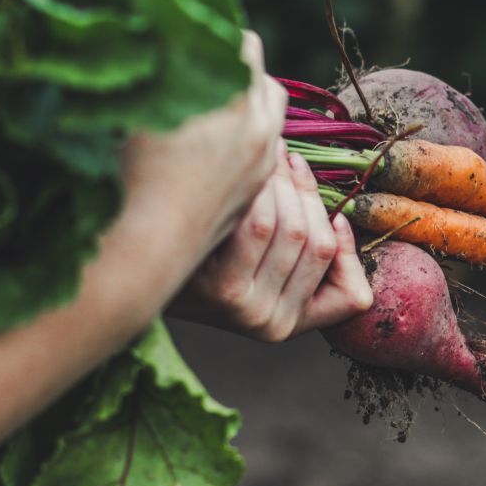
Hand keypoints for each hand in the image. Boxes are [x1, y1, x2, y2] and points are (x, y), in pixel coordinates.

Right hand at [118, 30, 287, 269]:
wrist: (143, 249)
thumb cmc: (126, 177)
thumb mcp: (135, 108)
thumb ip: (154, 62)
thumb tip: (150, 20)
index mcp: (236, 105)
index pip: (244, 44)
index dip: (216, 32)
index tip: (189, 31)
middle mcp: (259, 133)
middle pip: (263, 79)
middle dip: (236, 68)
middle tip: (199, 65)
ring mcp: (261, 167)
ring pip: (269, 118)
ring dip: (247, 103)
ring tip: (208, 103)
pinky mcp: (252, 193)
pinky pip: (265, 150)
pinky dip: (246, 136)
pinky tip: (209, 140)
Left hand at [169, 147, 373, 341]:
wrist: (133, 270)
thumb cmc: (198, 260)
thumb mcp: (254, 272)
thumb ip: (293, 253)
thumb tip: (327, 207)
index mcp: (289, 327)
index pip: (353, 296)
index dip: (348, 250)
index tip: (336, 216)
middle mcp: (273, 324)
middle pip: (316, 243)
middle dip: (305, 193)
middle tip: (286, 159)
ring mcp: (248, 310)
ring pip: (293, 229)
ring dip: (283, 184)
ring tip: (266, 159)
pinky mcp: (222, 289)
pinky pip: (261, 225)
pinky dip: (262, 192)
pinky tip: (251, 176)